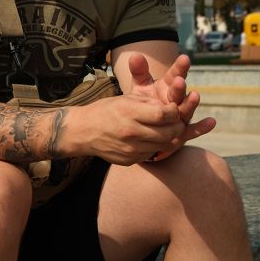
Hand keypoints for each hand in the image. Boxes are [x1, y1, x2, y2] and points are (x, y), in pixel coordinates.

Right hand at [68, 92, 184, 164]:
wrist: (83, 132)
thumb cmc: (105, 111)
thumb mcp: (125, 100)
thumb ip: (149, 103)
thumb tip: (171, 107)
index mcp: (128, 113)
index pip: (163, 115)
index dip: (173, 111)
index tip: (173, 109)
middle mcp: (130, 132)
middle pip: (168, 133)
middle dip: (176, 126)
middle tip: (175, 121)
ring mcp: (130, 149)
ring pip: (163, 145)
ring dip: (168, 137)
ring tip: (164, 129)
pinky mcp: (129, 160)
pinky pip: (151, 153)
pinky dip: (154, 146)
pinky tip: (148, 139)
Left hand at [126, 53, 214, 158]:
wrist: (143, 126)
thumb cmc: (144, 103)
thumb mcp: (140, 86)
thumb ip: (139, 71)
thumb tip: (135, 55)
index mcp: (168, 86)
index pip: (175, 74)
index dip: (180, 67)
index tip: (184, 58)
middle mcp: (177, 99)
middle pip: (179, 92)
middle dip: (179, 87)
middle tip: (179, 80)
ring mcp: (181, 115)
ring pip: (186, 109)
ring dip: (190, 103)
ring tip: (194, 96)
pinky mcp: (181, 132)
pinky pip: (192, 130)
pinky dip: (201, 127)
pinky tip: (211, 122)